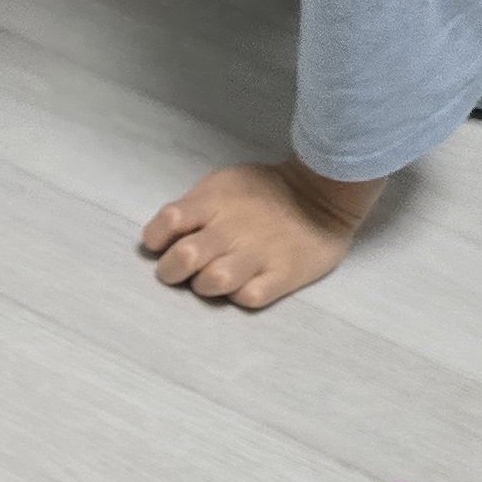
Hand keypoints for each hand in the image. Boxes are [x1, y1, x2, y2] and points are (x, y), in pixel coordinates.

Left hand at [136, 159, 385, 308]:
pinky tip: (244, 286)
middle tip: (182, 270)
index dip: (156, 238)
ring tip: (213, 280)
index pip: (167, 222)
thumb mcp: (224, 184)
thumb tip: (163, 237)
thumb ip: (194, 208)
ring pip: (213, 282)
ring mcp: (258, 254)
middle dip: (172, 270)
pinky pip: (250, 297)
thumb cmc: (264, 192)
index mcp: (213, 203)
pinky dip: (240, 296)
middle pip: (184, 258)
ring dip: (205, 286)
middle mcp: (231, 229)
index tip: (162, 244)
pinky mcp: (284, 274)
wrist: (324, 193)